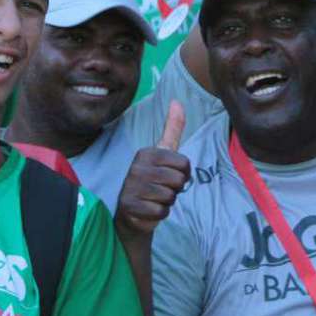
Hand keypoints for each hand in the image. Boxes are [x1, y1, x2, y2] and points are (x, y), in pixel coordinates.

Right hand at [115, 102, 188, 237]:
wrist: (132, 210)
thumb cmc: (153, 179)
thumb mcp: (163, 152)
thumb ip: (172, 128)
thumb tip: (177, 101)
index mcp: (147, 152)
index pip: (184, 164)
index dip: (183, 174)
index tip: (170, 175)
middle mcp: (137, 167)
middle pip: (178, 180)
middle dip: (175, 189)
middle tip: (161, 188)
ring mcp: (131, 186)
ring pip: (170, 197)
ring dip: (167, 202)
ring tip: (155, 198)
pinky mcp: (130, 205)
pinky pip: (161, 211)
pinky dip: (159, 213)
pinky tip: (149, 209)